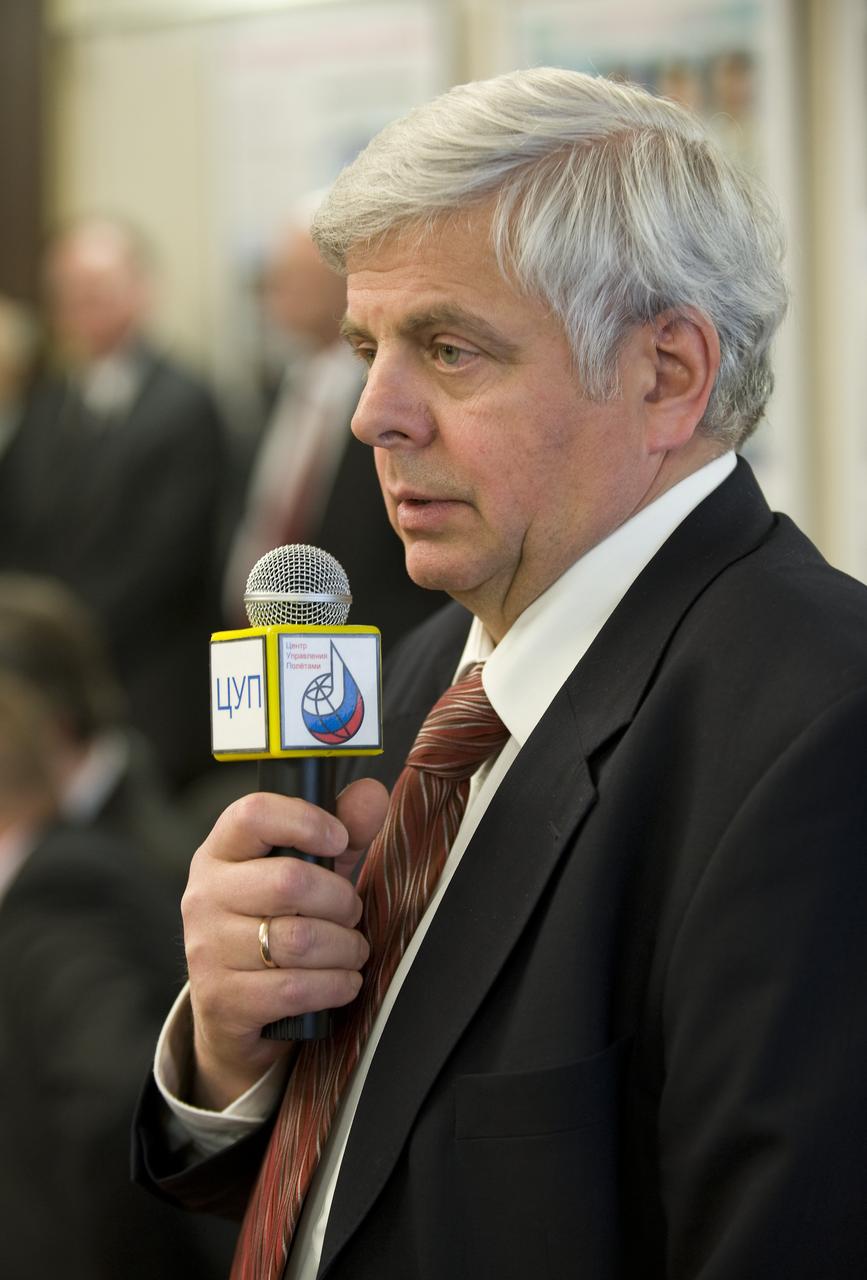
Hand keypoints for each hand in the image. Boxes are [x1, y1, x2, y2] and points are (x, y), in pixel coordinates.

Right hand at [181, 778, 388, 1109]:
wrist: (233, 1009)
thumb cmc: (276, 924)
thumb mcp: (309, 872)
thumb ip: (343, 831)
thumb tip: (371, 794)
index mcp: (221, 853)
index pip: (253, 815)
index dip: (305, 821)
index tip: (339, 839)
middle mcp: (204, 896)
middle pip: (289, 881)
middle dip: (341, 900)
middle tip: (352, 912)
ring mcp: (207, 949)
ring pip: (299, 940)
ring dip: (345, 947)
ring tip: (352, 949)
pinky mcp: (222, 999)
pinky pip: (296, 988)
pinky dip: (336, 985)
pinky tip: (344, 981)